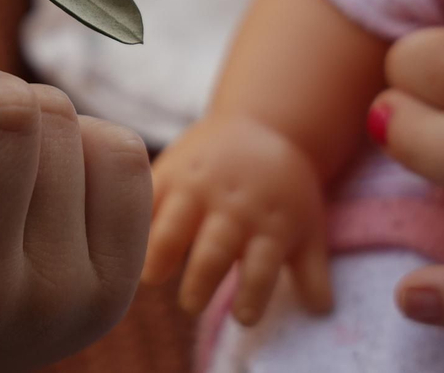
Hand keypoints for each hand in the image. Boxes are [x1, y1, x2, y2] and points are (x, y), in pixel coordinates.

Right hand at [141, 114, 332, 324]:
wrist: (262, 124)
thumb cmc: (284, 192)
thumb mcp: (308, 227)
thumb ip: (312, 272)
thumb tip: (322, 312)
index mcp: (270, 224)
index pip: (262, 266)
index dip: (253, 293)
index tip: (243, 318)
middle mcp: (234, 206)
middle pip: (215, 248)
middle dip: (201, 279)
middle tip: (192, 305)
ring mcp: (198, 187)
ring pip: (175, 223)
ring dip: (160, 252)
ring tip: (151, 278)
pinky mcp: (169, 172)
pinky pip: (146, 198)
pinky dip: (133, 221)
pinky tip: (121, 242)